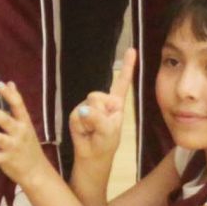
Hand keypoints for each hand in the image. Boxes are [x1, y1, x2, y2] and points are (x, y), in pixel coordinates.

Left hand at [0, 80, 48, 188]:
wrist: (36, 170)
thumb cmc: (27, 142)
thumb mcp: (25, 122)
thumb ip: (16, 104)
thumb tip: (10, 82)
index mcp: (24, 122)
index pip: (18, 104)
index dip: (8, 94)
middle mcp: (19, 133)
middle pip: (5, 120)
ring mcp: (13, 147)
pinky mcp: (6, 160)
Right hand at [70, 47, 136, 166]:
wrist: (92, 156)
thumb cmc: (105, 143)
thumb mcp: (110, 131)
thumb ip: (99, 119)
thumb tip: (83, 110)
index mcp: (116, 103)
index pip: (122, 82)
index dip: (127, 66)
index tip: (131, 49)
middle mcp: (102, 101)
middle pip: (98, 95)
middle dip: (101, 112)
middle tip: (101, 127)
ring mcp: (87, 106)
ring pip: (87, 105)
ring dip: (91, 120)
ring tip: (93, 131)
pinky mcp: (75, 114)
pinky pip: (76, 115)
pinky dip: (81, 125)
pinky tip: (85, 131)